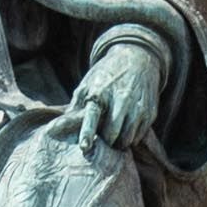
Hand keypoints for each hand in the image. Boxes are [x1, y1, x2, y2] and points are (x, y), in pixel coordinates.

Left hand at [64, 37, 162, 156]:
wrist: (137, 59)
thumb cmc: (106, 75)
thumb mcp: (87, 84)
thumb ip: (75, 106)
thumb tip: (56, 128)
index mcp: (99, 93)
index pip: (92, 116)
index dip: (87, 132)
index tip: (85, 147)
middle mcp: (120, 100)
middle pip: (111, 134)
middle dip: (105, 140)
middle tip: (102, 137)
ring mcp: (137, 107)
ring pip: (126, 139)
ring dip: (118, 142)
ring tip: (113, 133)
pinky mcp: (149, 113)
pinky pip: (138, 137)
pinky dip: (130, 138)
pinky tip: (126, 127)